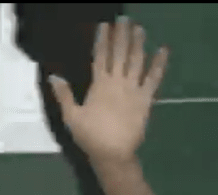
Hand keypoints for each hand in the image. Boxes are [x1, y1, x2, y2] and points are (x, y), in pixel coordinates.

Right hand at [49, 17, 168, 162]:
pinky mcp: (145, 99)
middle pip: (120, 53)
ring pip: (136, 61)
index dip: (103, 39)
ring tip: (139, 28)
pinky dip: (159, 64)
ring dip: (138, 43)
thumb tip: (53, 76)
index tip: (105, 25)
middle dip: (122, 35)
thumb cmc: (90, 136)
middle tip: (125, 19)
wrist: (113, 153)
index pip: (100, 56)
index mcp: (99, 85)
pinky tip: (163, 51)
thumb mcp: (71, 116)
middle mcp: (117, 82)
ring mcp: (133, 89)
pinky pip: (153, 78)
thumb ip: (63, 95)